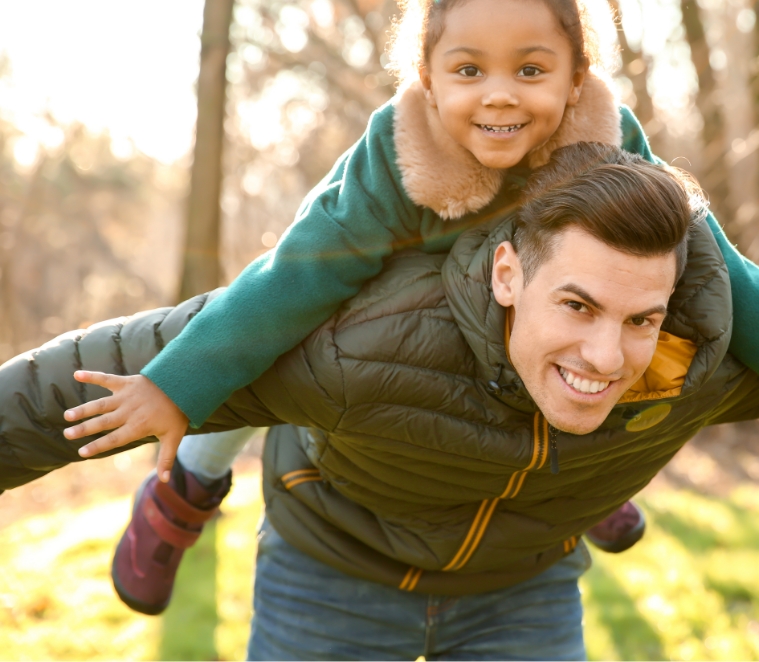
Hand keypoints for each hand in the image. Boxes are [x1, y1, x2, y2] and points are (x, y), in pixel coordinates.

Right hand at [63, 371, 188, 481]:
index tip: (81, 452)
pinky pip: (106, 378)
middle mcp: (128, 412)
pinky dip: (92, 375)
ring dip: (83, 409)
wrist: (184, 386)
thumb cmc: (177, 413)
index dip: (97, 446)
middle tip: (67, 434)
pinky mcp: (126, 382)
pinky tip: (77, 374)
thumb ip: (166, 459)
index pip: (113, 439)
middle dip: (84, 429)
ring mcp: (126, 396)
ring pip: (100, 404)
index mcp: (137, 426)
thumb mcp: (173, 438)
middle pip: (103, 422)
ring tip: (68, 415)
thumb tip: (165, 481)